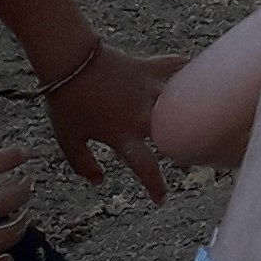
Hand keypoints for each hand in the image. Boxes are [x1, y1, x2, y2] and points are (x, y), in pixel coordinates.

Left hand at [43, 43, 186, 200]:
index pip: (147, 168)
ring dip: (188, 116)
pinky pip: (175, 67)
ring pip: (180, 105)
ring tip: (194, 122)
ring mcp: (150, 90)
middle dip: (181, 153)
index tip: (161, 198)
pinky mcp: (149, 69)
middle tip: (183, 162)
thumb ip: (83, 163)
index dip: (157, 186)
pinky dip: (185, 68)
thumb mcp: (68, 140)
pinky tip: (194, 70)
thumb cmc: (67, 102)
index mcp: (124, 136)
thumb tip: (98, 180)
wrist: (68, 61)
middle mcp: (144, 116)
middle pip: (173, 138)